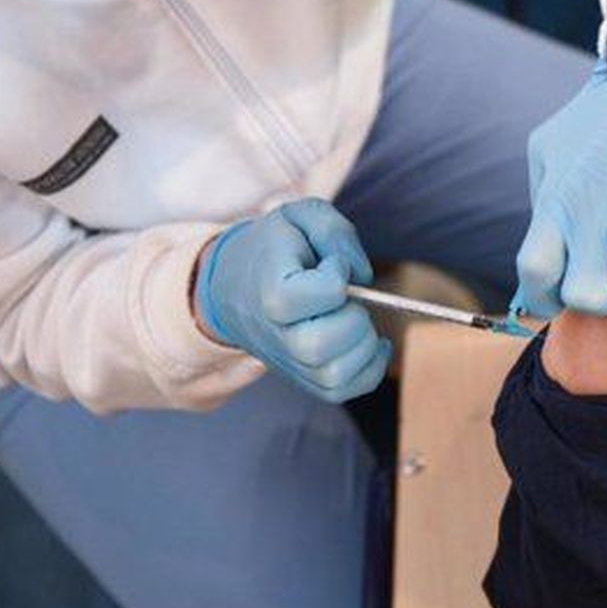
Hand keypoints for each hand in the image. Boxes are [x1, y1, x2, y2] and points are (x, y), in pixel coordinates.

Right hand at [193, 198, 389, 402]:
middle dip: (353, 318)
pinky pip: (342, 390)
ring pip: (334, 376)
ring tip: (357, 319)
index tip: (330, 263)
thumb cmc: (275, 248)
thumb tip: (361, 276)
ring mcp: (287, 361)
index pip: (324, 293)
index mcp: (271, 291)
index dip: (338, 273)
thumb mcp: (300, 217)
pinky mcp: (302, 377)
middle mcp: (275, 335)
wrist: (235, 282)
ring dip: (363, 345)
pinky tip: (371, 342)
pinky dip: (369, 370)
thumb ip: (334, 231)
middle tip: (348, 298)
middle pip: (321, 346)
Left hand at [511, 60, 606, 319]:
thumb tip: (528, 282)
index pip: (535, 275)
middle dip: (600, 298)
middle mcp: (598, 210)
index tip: (559, 292)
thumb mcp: (548, 149)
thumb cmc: (595, 120)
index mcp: (560, 200)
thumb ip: (541, 208)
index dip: (543, 299)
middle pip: (588, 296)